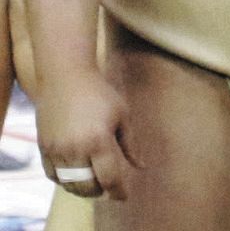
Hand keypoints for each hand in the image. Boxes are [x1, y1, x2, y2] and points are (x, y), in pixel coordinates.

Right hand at [36, 68, 140, 200]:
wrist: (66, 78)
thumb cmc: (100, 94)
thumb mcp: (122, 115)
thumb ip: (130, 144)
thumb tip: (142, 167)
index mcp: (99, 140)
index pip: (110, 177)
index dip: (118, 191)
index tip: (124, 196)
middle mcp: (76, 148)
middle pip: (88, 186)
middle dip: (100, 191)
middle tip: (109, 187)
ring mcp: (57, 150)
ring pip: (69, 184)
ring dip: (82, 188)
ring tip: (94, 182)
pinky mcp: (44, 148)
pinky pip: (53, 176)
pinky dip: (65, 181)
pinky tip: (76, 175)